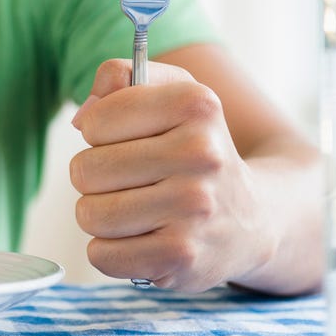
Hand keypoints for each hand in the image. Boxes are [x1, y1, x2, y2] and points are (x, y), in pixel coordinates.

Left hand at [69, 58, 273, 291]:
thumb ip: (119, 78)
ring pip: (89, 215)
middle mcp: (201, 154)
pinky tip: (144, 241)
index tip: (131, 140)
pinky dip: (111, 252)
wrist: (253, 220)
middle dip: (97, 179)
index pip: (95, 122)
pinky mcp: (182, 256)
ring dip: (101, 217)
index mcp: (195, 105)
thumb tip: (82, 118)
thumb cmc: (193, 151)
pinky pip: (101, 255)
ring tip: (138, 211)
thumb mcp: (170, 94)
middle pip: (84, 171)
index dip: (99, 134)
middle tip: (133, 182)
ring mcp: (194, 209)